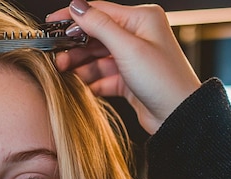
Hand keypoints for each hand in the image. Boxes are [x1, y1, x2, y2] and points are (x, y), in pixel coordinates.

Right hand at [46, 0, 200, 133]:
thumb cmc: (163, 80)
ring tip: (64, 73)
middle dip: (74, 47)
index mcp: (142, 19)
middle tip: (56, 57)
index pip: (99, 11)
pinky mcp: (129, 79)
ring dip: (80, 65)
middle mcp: (138, 35)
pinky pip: (103, 76)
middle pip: (96, 36)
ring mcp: (133, 58)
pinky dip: (91, 81)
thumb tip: (77, 6)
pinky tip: (81, 86)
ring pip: (97, 57)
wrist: (179, 115)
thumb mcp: (127, 48)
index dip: (73, 18)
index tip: (51, 23)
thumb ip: (99, 26)